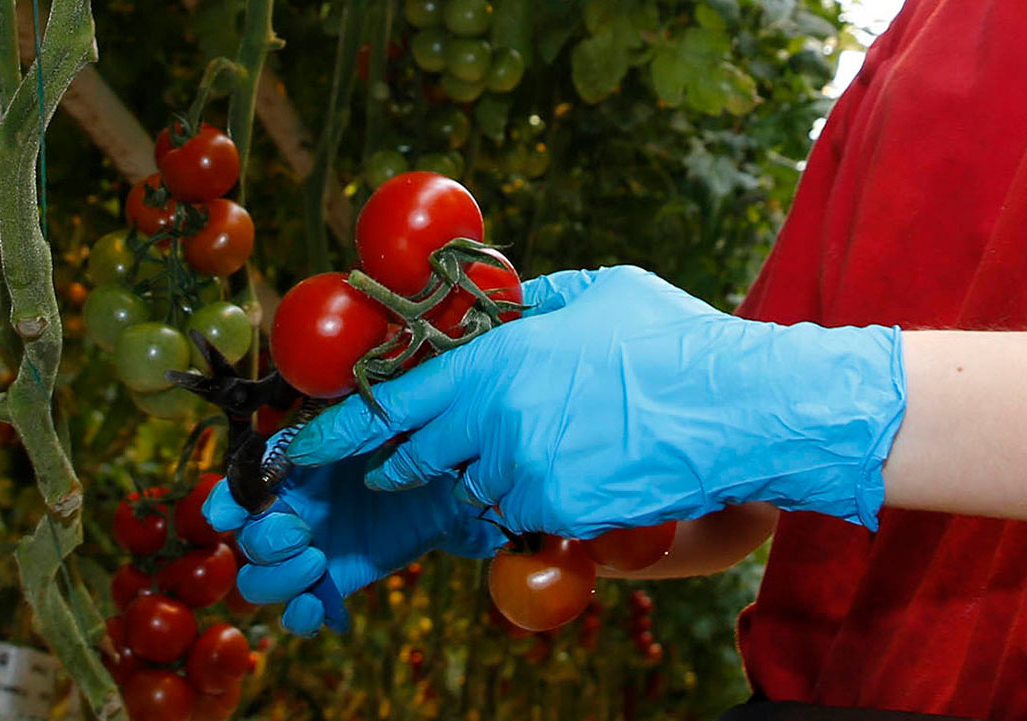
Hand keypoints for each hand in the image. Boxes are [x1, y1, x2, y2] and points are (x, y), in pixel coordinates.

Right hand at [203, 454, 502, 635]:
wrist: (452, 485)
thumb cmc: (415, 445)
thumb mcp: (387, 427)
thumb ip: (350, 428)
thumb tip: (302, 446)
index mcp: (293, 470)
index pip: (242, 487)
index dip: (225, 501)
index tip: (227, 513)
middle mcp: (292, 511)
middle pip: (248, 540)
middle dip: (264, 540)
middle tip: (300, 533)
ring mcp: (309, 549)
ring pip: (260, 579)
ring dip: (277, 577)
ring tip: (316, 561)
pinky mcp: (332, 581)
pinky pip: (299, 610)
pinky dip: (300, 615)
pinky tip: (316, 606)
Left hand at [285, 266, 905, 535]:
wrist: (740, 406)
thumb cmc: (672, 339)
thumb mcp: (596, 292)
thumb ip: (528, 302)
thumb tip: (493, 304)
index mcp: (494, 363)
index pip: (392, 405)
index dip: (337, 428)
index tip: (298, 446)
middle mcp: (497, 424)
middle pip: (417, 460)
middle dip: (405, 460)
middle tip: (401, 458)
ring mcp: (526, 475)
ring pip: (474, 489)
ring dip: (487, 474)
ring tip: (541, 447)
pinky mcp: (561, 515)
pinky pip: (522, 512)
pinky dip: (533, 496)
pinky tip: (578, 466)